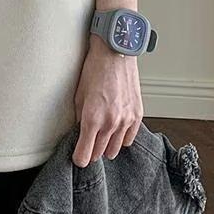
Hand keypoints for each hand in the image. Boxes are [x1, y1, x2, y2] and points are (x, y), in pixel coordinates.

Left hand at [73, 36, 143, 166]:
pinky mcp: (137, 115)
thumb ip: (80, 119)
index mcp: (92, 119)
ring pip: (114, 149)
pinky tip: (114, 132)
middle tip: (87, 145)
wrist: (115, 54)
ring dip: (105, 147)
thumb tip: (80, 133)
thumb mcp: (79, 96)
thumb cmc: (94, 71)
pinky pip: (129, 139)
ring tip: (100, 138)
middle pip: (99, 154)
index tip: (77, 157)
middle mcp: (110, 123)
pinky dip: (121, 139)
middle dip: (91, 152)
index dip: (79, 159)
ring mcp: (126, 120)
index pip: (84, 155)